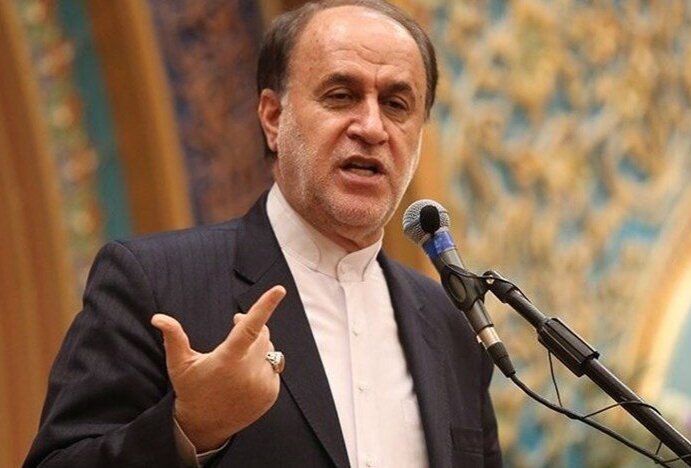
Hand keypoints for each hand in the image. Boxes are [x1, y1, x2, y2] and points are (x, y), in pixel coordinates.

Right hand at [151, 285, 285, 451]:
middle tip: (237, 323)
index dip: (265, 306)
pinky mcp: (271, 393)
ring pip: (271, 350)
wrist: (204, 427)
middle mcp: (249, 372)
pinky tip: (246, 374)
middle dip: (252, 327)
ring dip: (258, 346)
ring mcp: (262, 384)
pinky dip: (263, 364)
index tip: (279, 290)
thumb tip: (158, 318)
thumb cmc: (191, 390)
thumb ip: (173, 338)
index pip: (251, 328)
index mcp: (228, 360)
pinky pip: (274, 368)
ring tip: (239, 356)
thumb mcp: (179, 364)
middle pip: (263, 335)